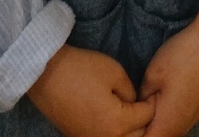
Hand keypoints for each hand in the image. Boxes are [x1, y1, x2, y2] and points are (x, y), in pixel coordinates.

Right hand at [28, 46, 154, 136]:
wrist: (46, 75)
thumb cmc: (81, 69)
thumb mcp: (115, 72)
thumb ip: (131, 92)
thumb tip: (134, 103)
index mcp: (117, 124)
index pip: (147, 116)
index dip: (152, 100)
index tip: (153, 90)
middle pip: (138, 136)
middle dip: (144, 120)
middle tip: (144, 101)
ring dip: (131, 130)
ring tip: (131, 111)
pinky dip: (115, 133)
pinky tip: (115, 119)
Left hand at [140, 0, 198, 136]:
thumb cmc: (180, 56)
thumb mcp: (151, 76)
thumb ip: (141, 101)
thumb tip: (139, 109)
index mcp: (170, 122)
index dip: (135, 134)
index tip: (128, 120)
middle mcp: (186, 124)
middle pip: (163, 136)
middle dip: (148, 128)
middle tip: (136, 111)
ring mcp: (198, 115)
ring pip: (175, 129)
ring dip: (162, 121)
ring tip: (151, 103)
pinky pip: (186, 118)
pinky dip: (174, 114)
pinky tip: (170, 95)